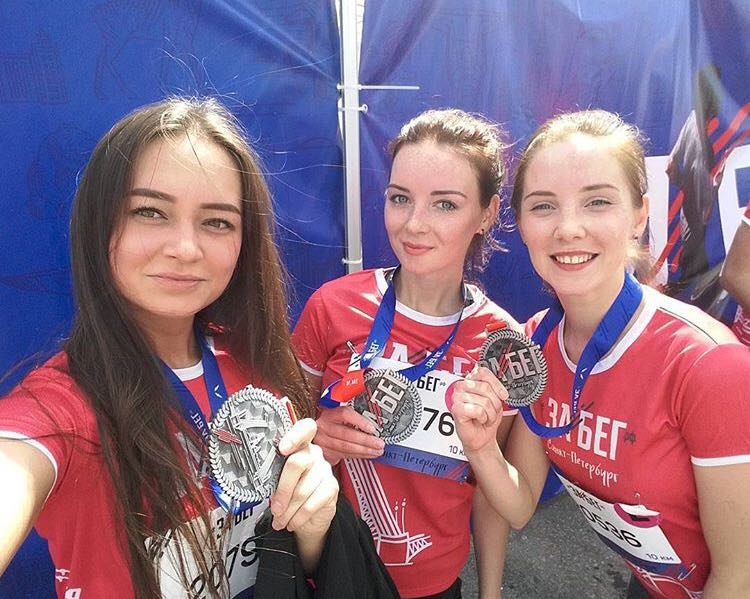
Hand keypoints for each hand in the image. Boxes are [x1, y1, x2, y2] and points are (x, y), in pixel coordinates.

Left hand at [270, 419, 338, 539]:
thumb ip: (274, 476)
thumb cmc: (290, 493)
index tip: (282, 449)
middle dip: (282, 490)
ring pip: (302, 489)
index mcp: (299, 446)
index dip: (295, 436)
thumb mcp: (279, 481)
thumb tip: (262, 484)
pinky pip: (312, 503)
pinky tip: (292, 522)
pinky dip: (299, 516)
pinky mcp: (332, 487)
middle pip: (297, 463)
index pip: (305, 429)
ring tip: (280, 520)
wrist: (308, 517)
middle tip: (275, 508)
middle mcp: (314, 454)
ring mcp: (324, 469)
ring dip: (288, 511)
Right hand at [314, 406, 384, 463]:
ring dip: (364, 450)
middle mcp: (323, 427)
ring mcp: (322, 441)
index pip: (344, 414)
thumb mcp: (337, 414)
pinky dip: (357, 455)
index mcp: (328, 413)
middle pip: (346, 434)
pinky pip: (343, 455)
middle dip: (366, 440)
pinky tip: (366, 454)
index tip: (372, 428)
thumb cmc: (329, 423)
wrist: (312, 434)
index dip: (359, 421)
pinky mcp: (323, 453)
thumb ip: (351, 416)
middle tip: (379, 443)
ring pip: (345, 447)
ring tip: (376, 451)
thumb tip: (372, 421)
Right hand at [450, 366, 508, 455]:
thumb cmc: (486, 418)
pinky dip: (483, 418)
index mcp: (470, 381)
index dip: (495, 384)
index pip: (482, 372)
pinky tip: (478, 419)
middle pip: (485, 387)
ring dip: (490, 413)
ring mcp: (457, 397)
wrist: (482, 437)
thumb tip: (499, 389)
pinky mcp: (456, 409)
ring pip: (484, 401)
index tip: (503, 395)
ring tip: (485, 417)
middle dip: (494, 403)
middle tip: (491, 411)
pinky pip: (478, 410)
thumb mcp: (495, 400)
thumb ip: (494, 389)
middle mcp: (461, 386)